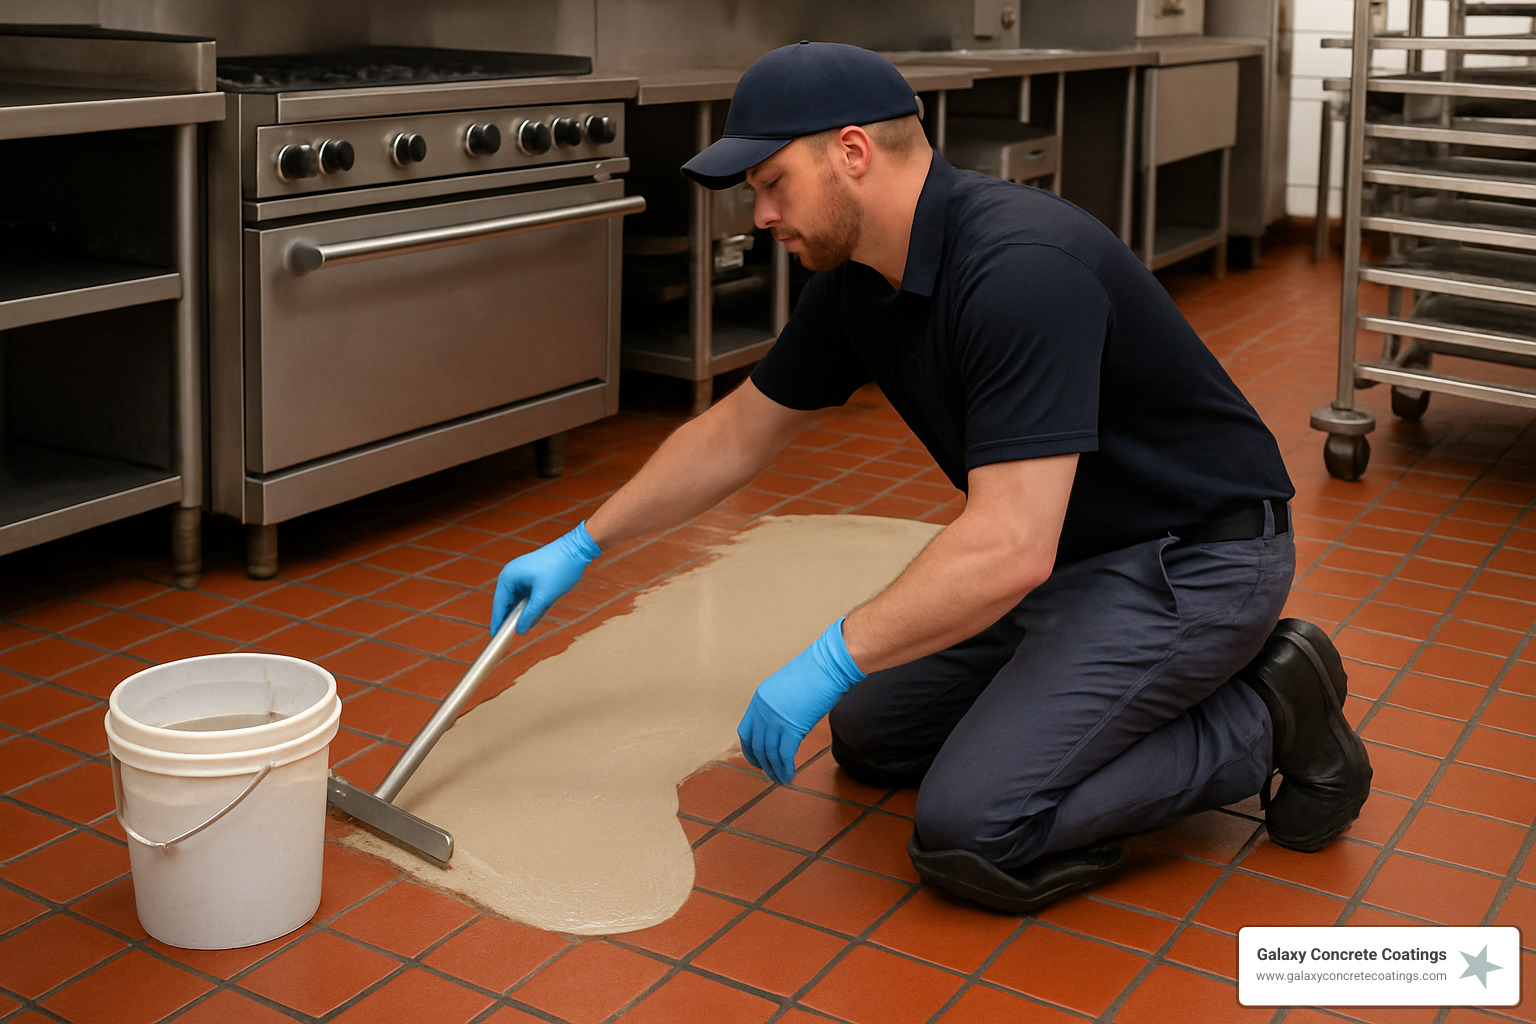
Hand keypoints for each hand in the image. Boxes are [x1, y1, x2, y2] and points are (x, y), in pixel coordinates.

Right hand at [490, 522, 601, 634]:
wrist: (577, 549)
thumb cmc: (559, 569)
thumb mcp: (544, 597)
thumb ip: (530, 615)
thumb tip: (520, 630)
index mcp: (509, 577)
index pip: (499, 604)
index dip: (497, 622)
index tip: (495, 637)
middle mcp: (512, 575)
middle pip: (508, 604)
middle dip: (515, 618)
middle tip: (515, 635)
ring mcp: (522, 575)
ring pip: (520, 601)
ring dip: (527, 612)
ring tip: (533, 622)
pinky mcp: (532, 576)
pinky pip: (529, 596)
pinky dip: (534, 605)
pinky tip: (540, 612)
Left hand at [738, 618, 865, 784]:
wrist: (828, 667)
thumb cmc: (814, 675)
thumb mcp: (788, 691)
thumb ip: (781, 711)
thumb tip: (787, 733)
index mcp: (759, 700)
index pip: (746, 732)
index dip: (750, 750)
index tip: (756, 761)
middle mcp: (763, 711)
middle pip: (757, 745)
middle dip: (762, 763)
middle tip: (770, 774)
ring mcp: (776, 720)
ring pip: (770, 753)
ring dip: (774, 770)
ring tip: (780, 780)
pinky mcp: (792, 728)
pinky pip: (785, 755)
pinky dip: (786, 769)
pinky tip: (790, 776)